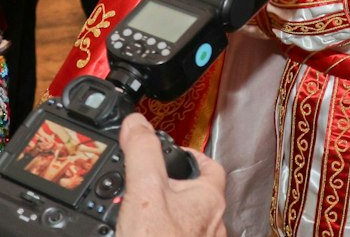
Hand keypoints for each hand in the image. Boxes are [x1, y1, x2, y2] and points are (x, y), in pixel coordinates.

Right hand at [113, 114, 226, 236]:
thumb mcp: (145, 189)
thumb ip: (142, 152)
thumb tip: (136, 123)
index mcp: (208, 198)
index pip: (210, 167)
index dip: (192, 155)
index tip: (178, 152)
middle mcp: (212, 221)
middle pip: (196, 193)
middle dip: (174, 185)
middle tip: (152, 183)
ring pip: (188, 217)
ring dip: (169, 211)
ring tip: (144, 211)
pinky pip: (179, 235)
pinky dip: (164, 231)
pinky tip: (147, 234)